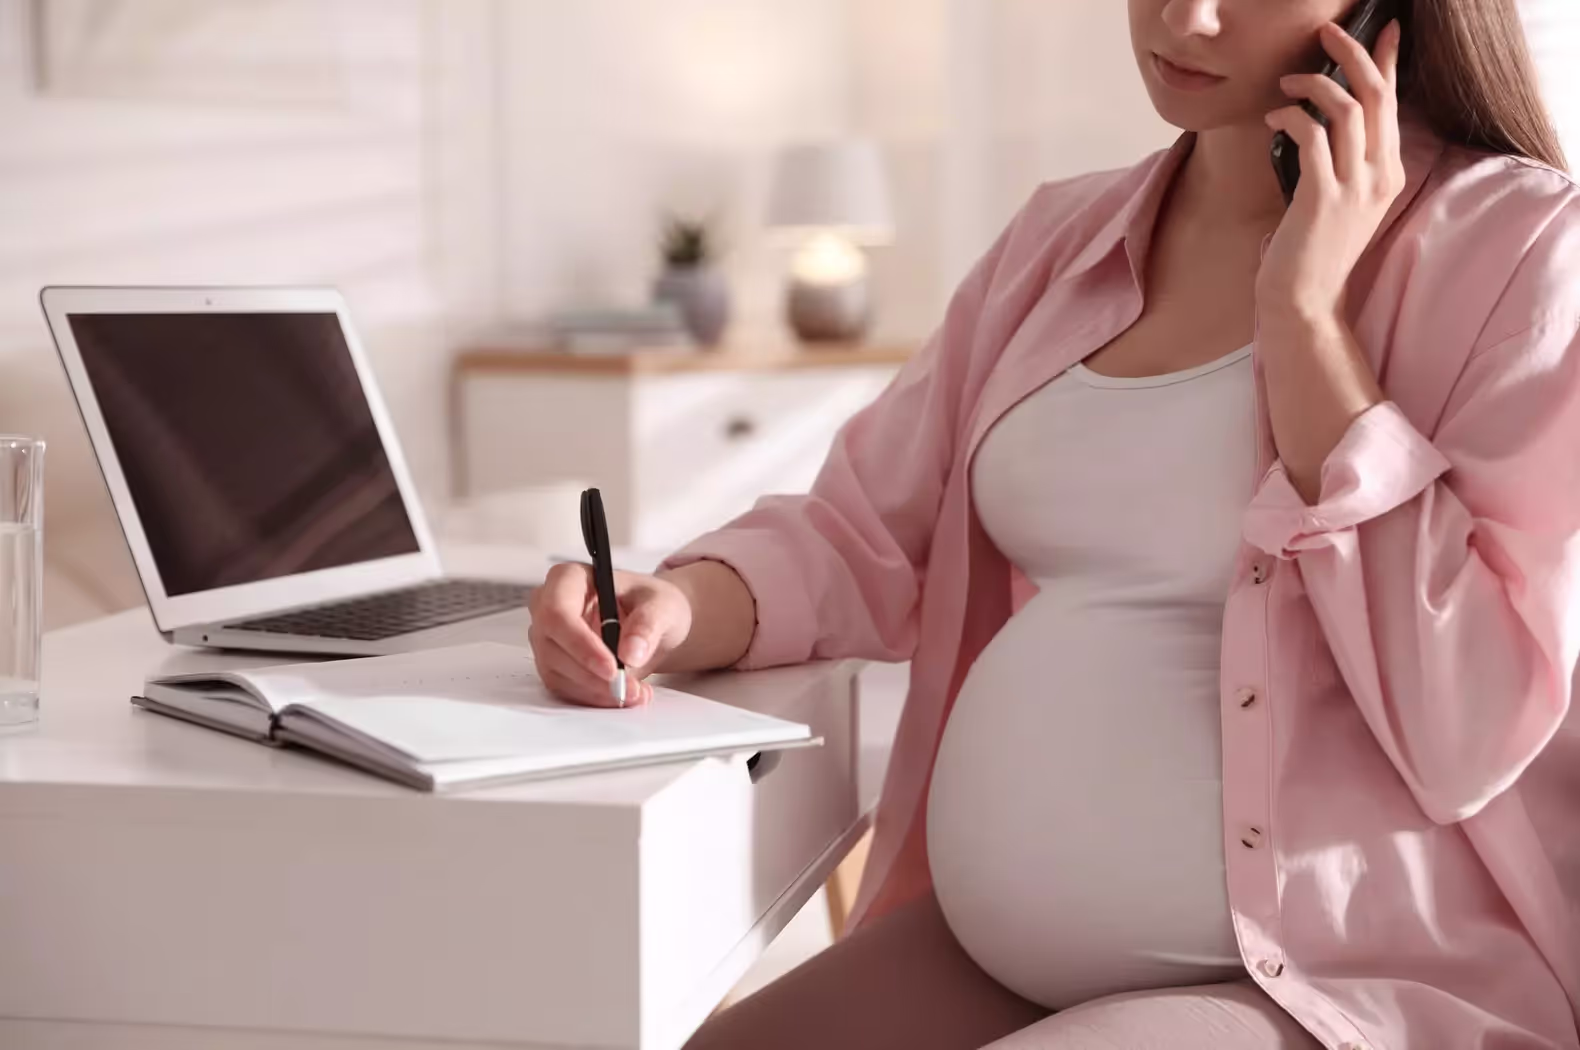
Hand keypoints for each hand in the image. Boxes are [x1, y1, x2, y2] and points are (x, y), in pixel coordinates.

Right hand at [527, 563, 693, 707]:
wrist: (652, 623)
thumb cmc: (650, 603)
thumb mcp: (662, 606)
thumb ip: (648, 625)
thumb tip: (630, 653)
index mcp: (568, 579)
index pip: (558, 612)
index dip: (581, 644)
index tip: (612, 668)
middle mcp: (548, 606)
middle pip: (553, 647)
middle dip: (593, 676)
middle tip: (630, 690)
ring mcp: (547, 638)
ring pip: (557, 673)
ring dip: (597, 691)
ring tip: (636, 692)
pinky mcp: (554, 664)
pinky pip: (565, 689)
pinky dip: (595, 697)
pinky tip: (623, 695)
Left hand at [1257, 19, 1406, 323]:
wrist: (1305, 302)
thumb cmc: (1312, 251)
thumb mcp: (1338, 200)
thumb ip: (1340, 163)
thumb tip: (1319, 120)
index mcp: (1389, 173)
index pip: (1393, 103)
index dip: (1388, 61)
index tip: (1383, 29)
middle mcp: (1380, 175)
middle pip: (1377, 94)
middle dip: (1353, 53)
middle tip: (1327, 32)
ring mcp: (1355, 187)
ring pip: (1347, 108)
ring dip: (1314, 83)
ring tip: (1287, 82)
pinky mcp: (1324, 198)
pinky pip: (1312, 136)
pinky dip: (1292, 116)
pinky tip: (1274, 118)